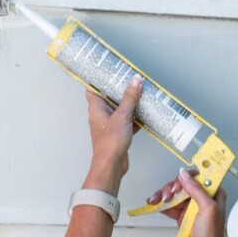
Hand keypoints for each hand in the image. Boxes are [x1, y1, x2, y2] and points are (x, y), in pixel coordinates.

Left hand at [84, 79, 140, 193]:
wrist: (111, 165)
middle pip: (108, 98)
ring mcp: (108, 125)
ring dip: (128, 104)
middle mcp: (100, 115)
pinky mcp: (117, 134)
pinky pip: (126, 122)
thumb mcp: (123, 116)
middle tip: (129, 80)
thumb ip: (129, 98)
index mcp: (96, 108)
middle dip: (119, 90)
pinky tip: (144, 115)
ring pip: (119, 110)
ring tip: (140, 93)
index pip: (92, 89)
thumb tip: (135, 81)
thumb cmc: (110, 142)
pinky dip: (134, 118)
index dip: (98, 79)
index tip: (108, 71)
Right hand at [147, 168, 227, 236]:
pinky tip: (152, 202)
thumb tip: (183, 173)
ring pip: (173, 193)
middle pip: (182, 184)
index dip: (187, 177)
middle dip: (172, 187)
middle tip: (168, 196)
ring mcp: (189, 206)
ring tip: (156, 200)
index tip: (179, 184)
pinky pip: (168, 204)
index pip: (199, 176)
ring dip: (163, 194)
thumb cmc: (211, 233)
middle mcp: (201, 197)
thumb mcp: (207, 207)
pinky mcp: (180, 215)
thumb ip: (196, 189)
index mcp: (212, 193)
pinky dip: (159, 203)